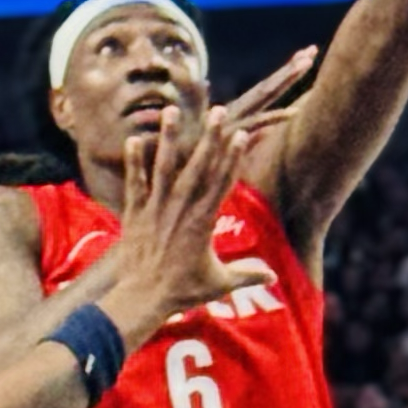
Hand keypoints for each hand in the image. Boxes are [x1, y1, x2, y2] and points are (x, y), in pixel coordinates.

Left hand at [106, 51, 314, 330]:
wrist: (142, 297)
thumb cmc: (182, 291)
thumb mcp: (219, 283)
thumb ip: (247, 275)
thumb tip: (273, 279)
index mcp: (204, 221)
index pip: (222, 182)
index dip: (232, 157)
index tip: (241, 134)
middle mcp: (181, 209)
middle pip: (198, 166)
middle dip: (210, 137)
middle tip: (219, 111)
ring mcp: (156, 208)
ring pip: (164, 167)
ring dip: (169, 137)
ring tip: (172, 110)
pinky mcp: (135, 213)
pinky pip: (135, 183)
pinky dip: (134, 162)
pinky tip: (135, 139)